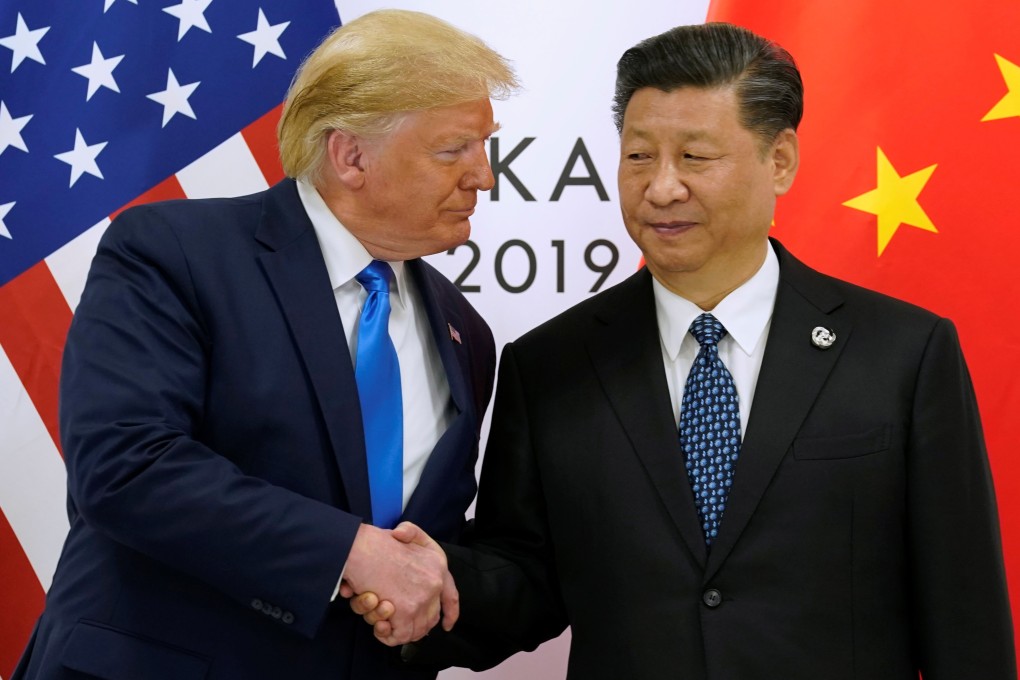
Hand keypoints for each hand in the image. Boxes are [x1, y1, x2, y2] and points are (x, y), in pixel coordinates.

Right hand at [342, 522, 457, 644]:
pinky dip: (387, 635)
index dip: (450, 613)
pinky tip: (378, 626)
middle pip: (431, 618)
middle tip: (394, 624)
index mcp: (437, 563)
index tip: (447, 625)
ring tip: (379, 619)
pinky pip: (400, 636)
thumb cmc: (375, 542)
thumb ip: (411, 533)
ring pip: (415, 629)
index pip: (451, 596)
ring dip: (396, 629)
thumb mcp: (403, 531)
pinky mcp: (406, 613)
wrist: (361, 548)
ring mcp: (422, 599)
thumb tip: (402, 537)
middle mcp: (435, 582)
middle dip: (414, 625)